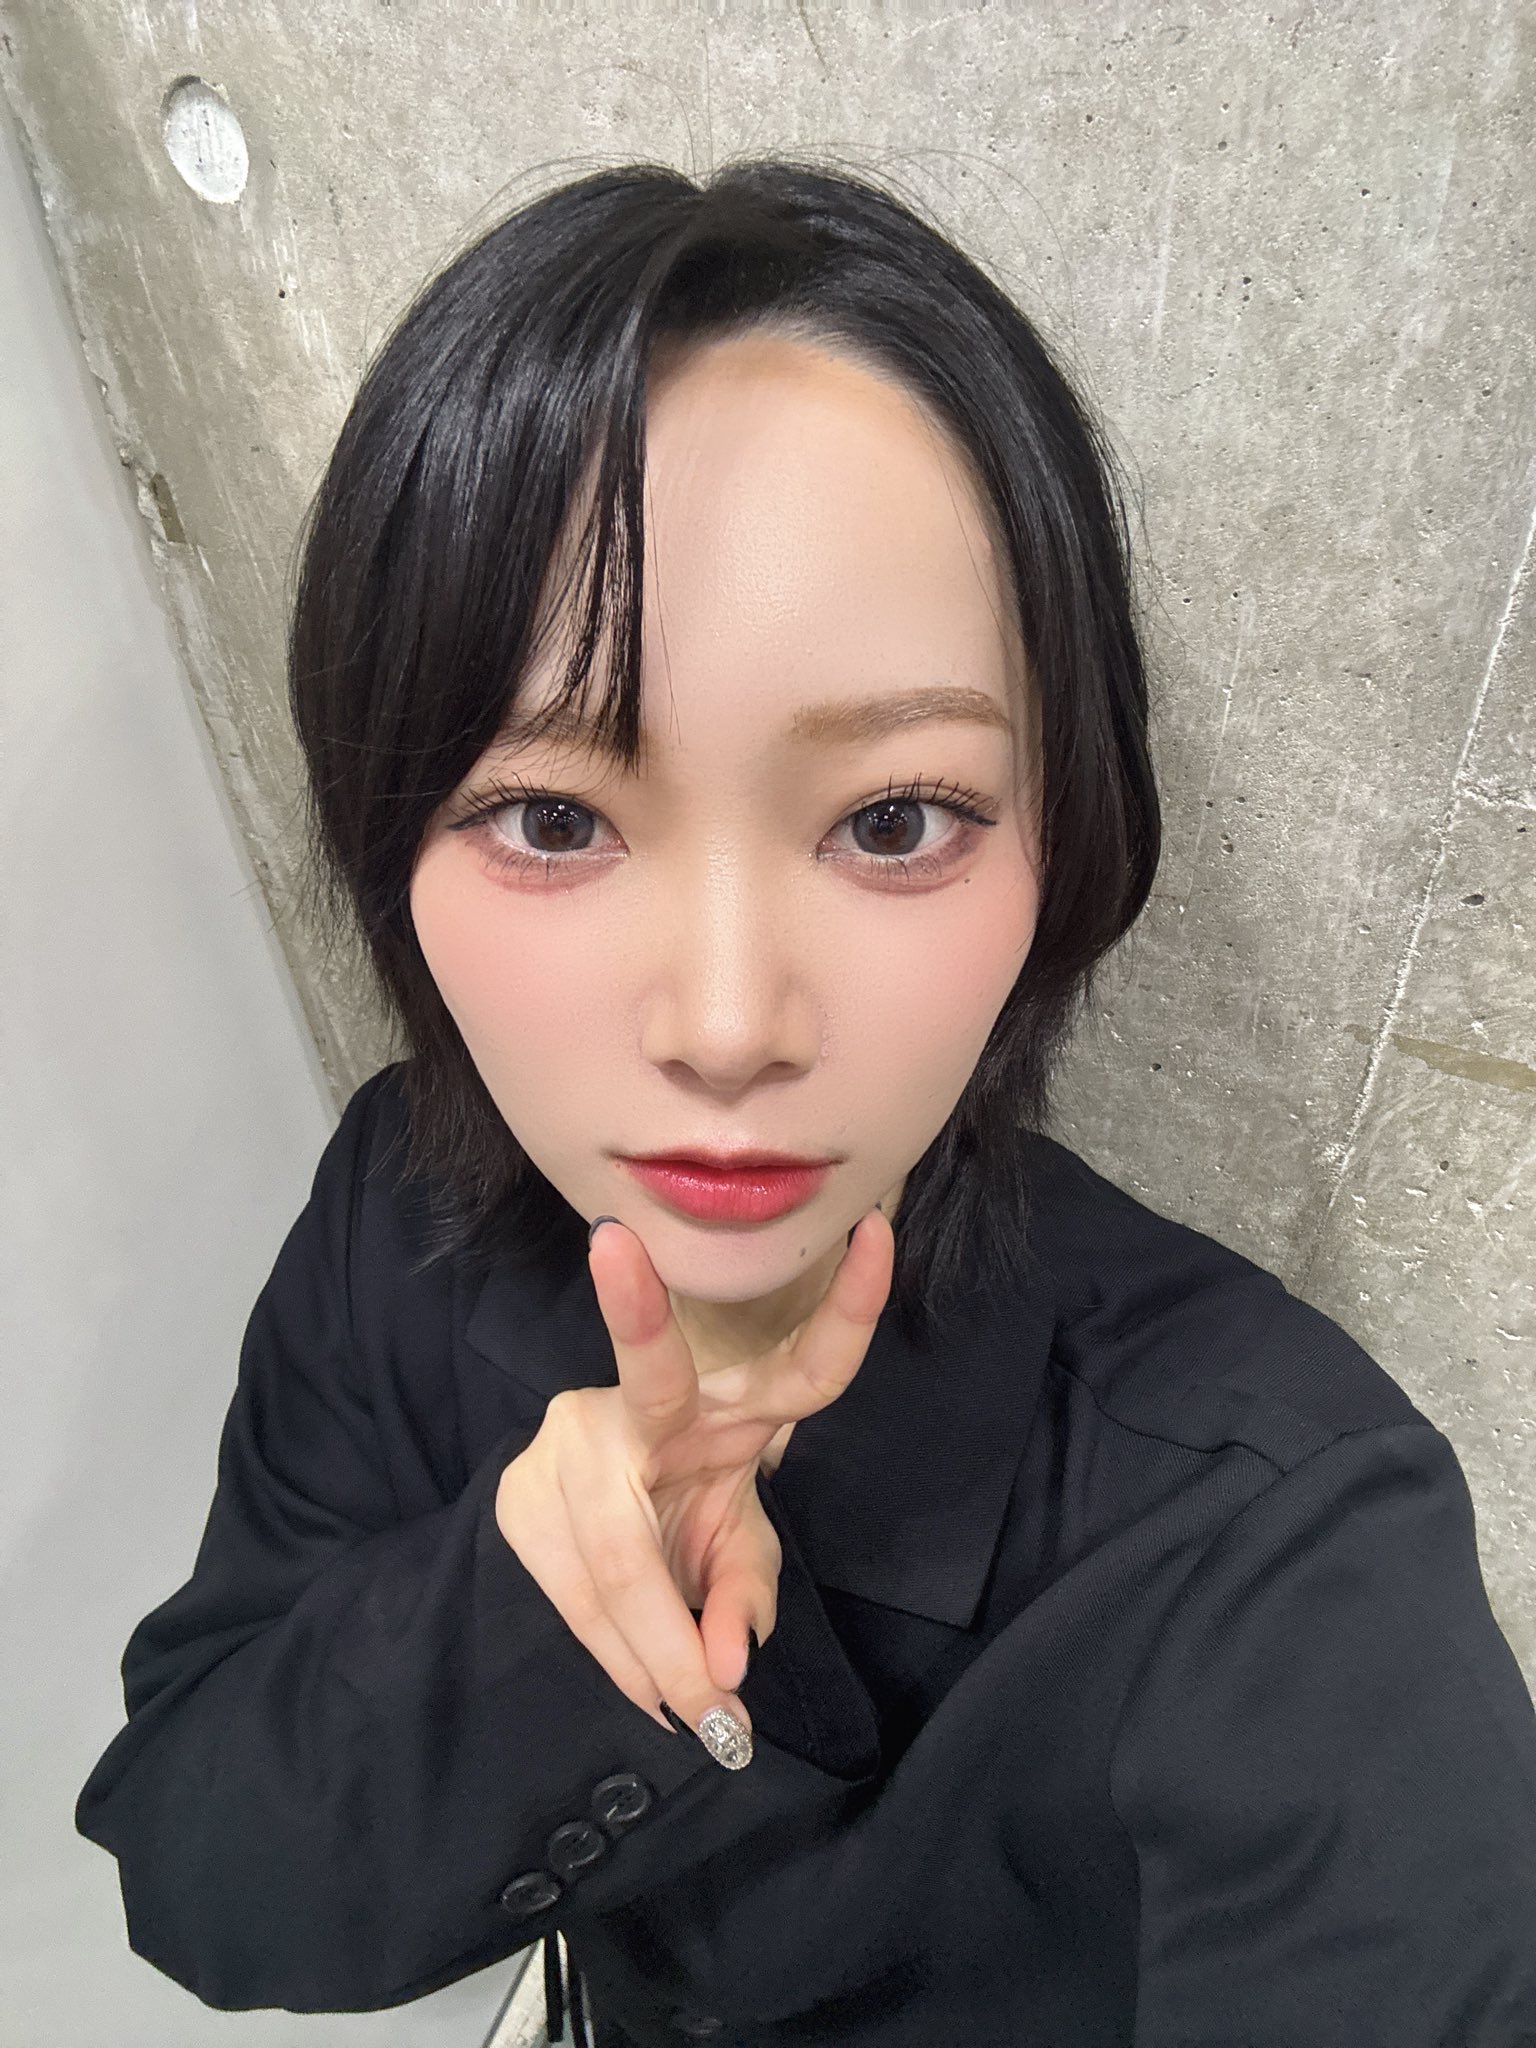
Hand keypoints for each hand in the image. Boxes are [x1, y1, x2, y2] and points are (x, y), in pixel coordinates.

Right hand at [494, 1207, 894, 1766]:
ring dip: (659, 1651)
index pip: (804, 1371)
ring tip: (709, 1721)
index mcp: (728, 1410)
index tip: (877, 1231)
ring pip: (613, 1548)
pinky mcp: (515, 1497)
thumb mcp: (736, 1554)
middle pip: (652, 1377)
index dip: (850, 1310)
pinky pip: (573, 1596)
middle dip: (635, 1313)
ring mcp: (568, 1442)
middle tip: (614, 1243)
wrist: (581, 1531)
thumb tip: (728, 1661)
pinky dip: (621, 1659)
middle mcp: (643, 1407)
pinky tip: (650, 1692)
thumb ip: (746, 1596)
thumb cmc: (685, 1522)